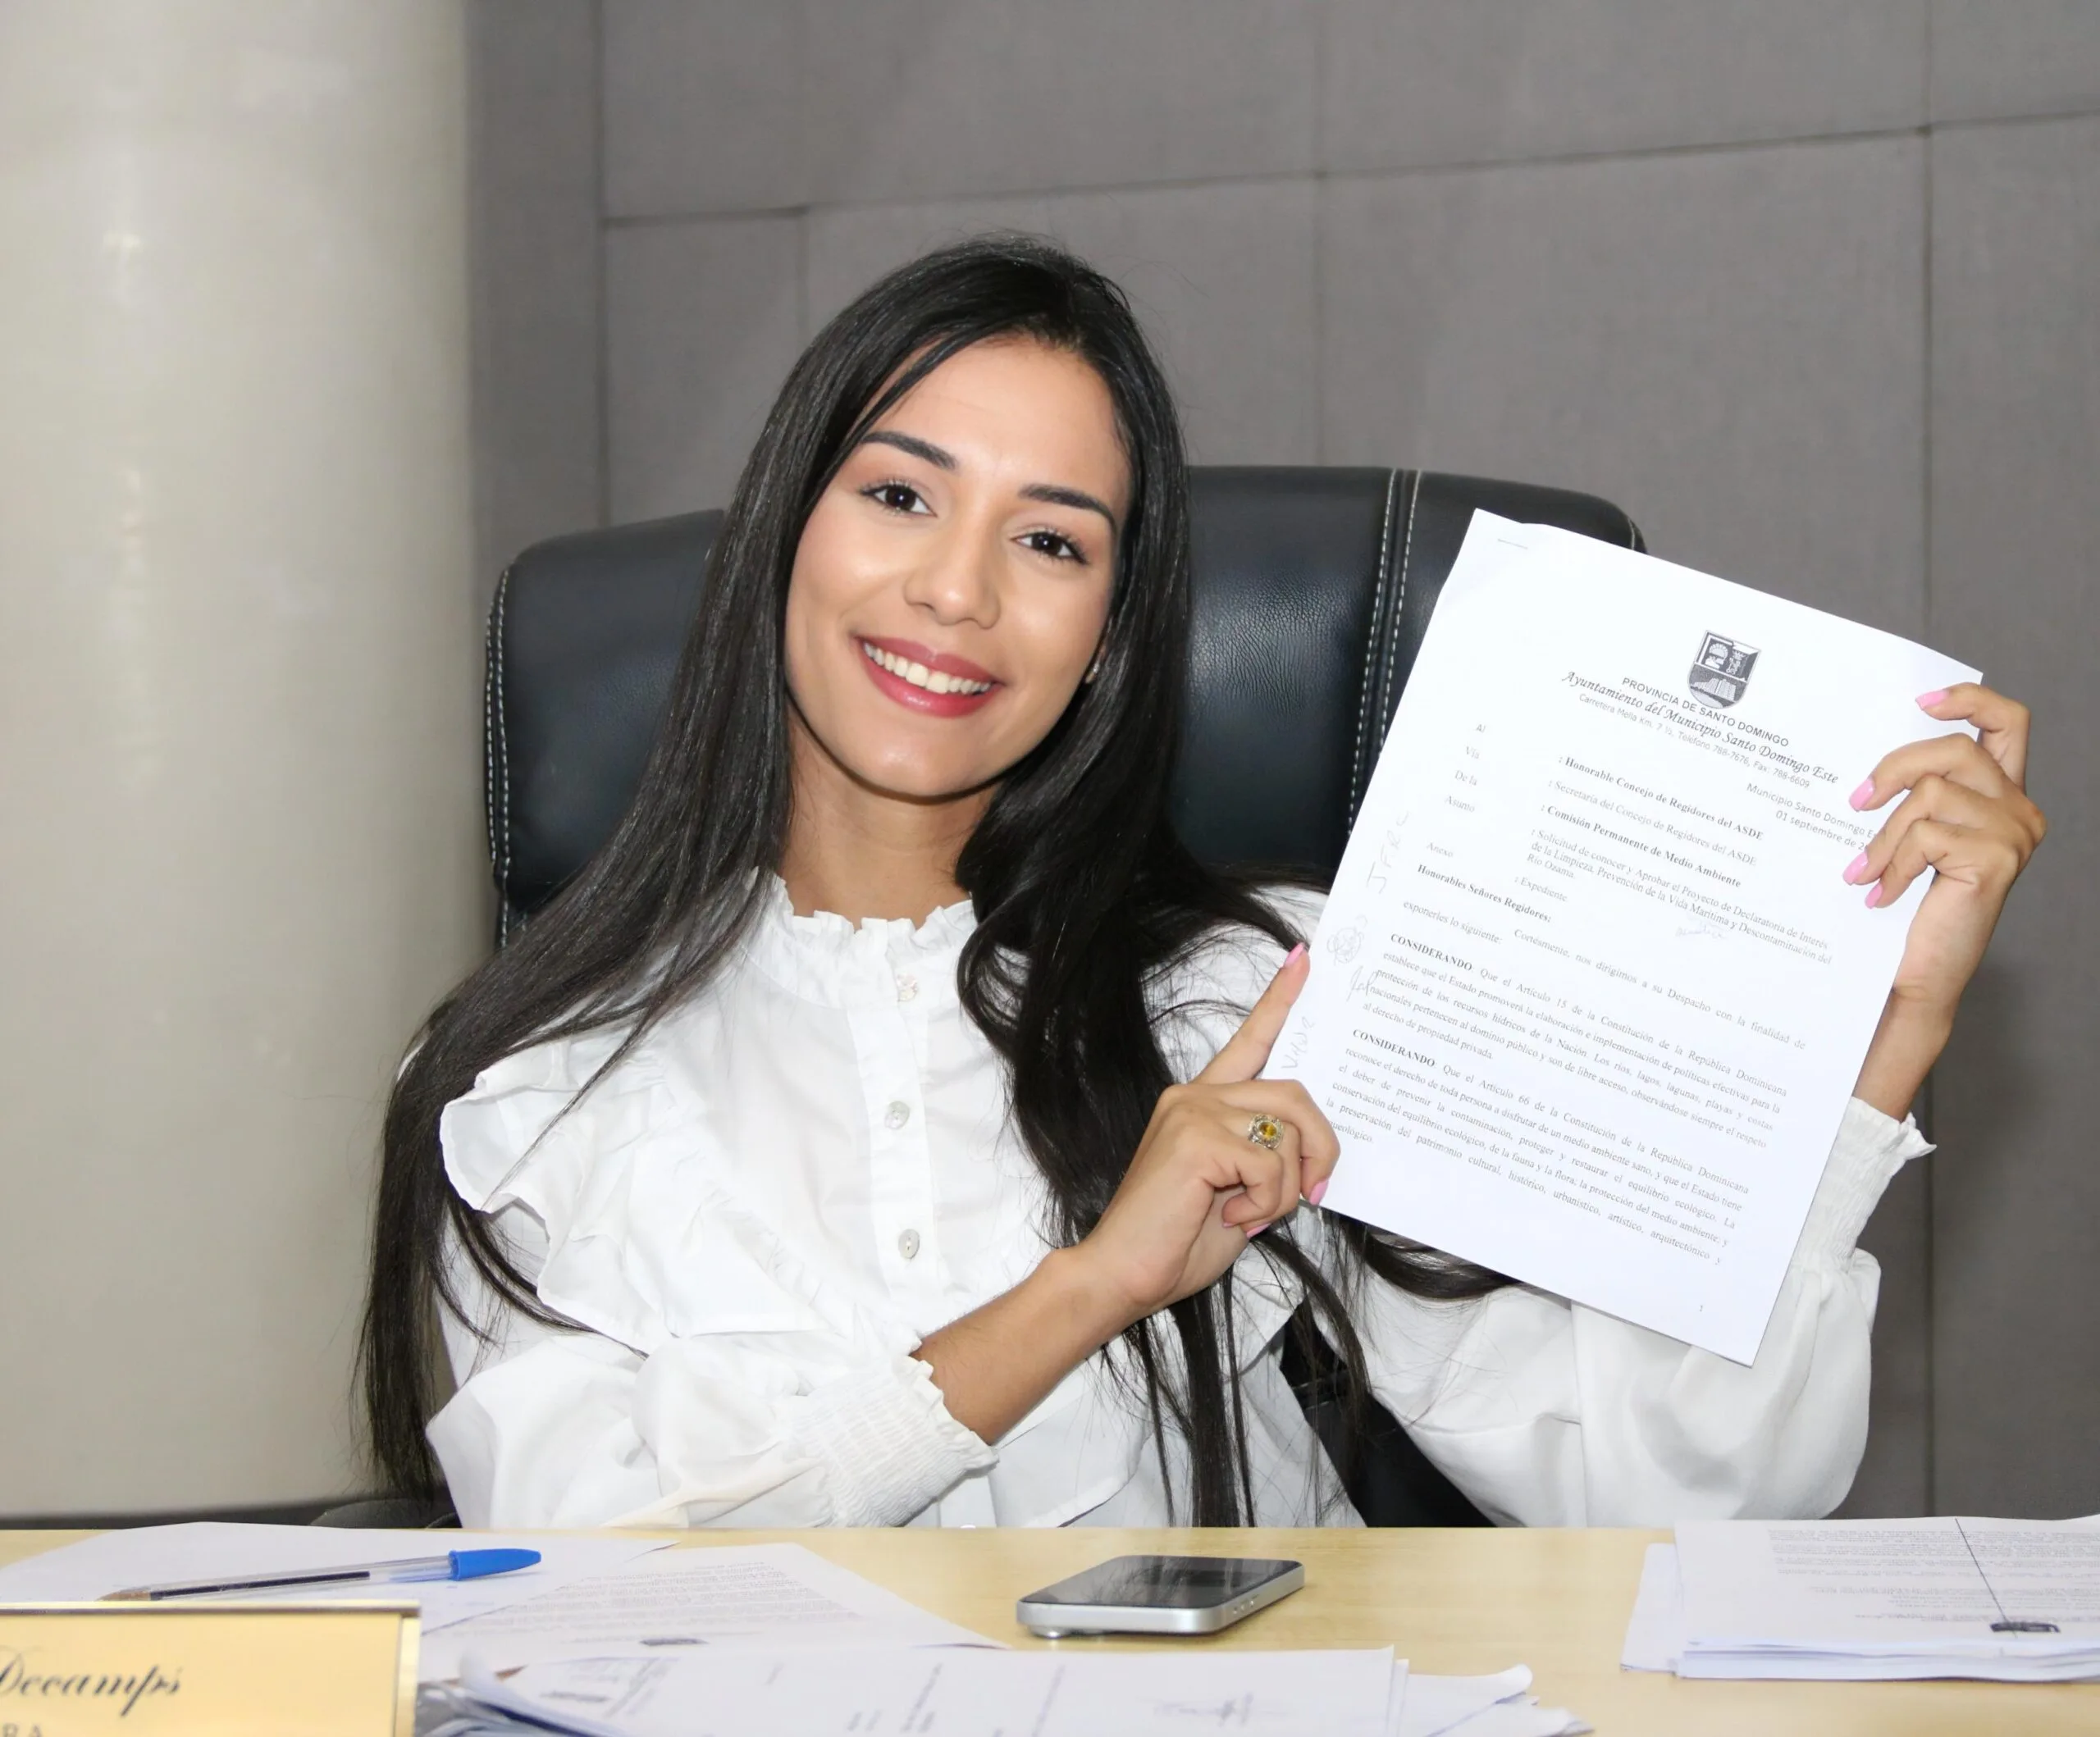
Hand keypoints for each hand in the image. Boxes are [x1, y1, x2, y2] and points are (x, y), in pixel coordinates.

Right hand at [1070, 944, 1339, 1329]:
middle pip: (1295, 1095)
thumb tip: (1312, 1158)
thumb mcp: (1237, 1192)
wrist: (1123, 1275)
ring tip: (1253, 1216)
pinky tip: (1235, 1220)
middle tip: (1313, 1193)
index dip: (1280, 1000)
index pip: (1250, 1041)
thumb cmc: (1175, 1242)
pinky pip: (1270, 1164)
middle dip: (1321, 1148)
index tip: (1303, 959)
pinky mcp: (1196, 1138)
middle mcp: (1195, 1096)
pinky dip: (1269, 1202)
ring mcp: (1192, 1112)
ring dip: (1288, 1188)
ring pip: (1288, 1132)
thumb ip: (1265, 1158)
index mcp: (1202, 1104)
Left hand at [1847, 683, 2044, 1114]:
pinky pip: (1927, 835)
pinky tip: (1879, 893)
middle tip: (1856, 803)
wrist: (1914, 976)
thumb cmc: (1905, 907)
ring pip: (1932, 794)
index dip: (1969, 700)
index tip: (1922, 701)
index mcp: (2001, 795)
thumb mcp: (1910, 838)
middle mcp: (2019, 810)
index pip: (2007, 723)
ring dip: (1884, 835)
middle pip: (1956, 748)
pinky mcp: (1996, 860)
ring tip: (1863, 870)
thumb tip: (1869, 760)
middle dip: (1895, 767)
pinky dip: (1892, 862)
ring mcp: (2014, 835)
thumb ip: (1913, 795)